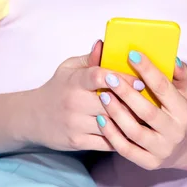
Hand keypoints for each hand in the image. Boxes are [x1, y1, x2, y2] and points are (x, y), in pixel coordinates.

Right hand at [26, 41, 143, 151]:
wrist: (32, 117)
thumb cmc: (57, 88)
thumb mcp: (68, 69)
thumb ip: (89, 59)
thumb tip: (104, 44)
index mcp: (74, 81)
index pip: (97, 76)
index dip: (120, 78)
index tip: (140, 81)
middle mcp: (74, 103)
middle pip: (110, 103)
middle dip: (132, 102)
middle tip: (154, 102)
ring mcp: (76, 124)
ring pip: (111, 124)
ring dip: (131, 121)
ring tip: (150, 119)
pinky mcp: (78, 142)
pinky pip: (106, 141)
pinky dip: (122, 137)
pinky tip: (134, 132)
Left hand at [96, 51, 186, 169]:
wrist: (183, 148)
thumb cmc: (176, 111)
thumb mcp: (184, 92)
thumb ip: (179, 74)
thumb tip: (171, 59)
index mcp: (184, 111)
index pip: (164, 88)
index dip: (148, 70)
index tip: (132, 55)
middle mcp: (175, 132)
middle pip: (147, 111)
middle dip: (127, 93)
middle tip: (110, 78)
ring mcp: (162, 150)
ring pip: (134, 132)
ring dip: (117, 113)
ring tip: (103, 96)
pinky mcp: (148, 162)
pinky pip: (126, 149)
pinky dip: (112, 134)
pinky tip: (101, 119)